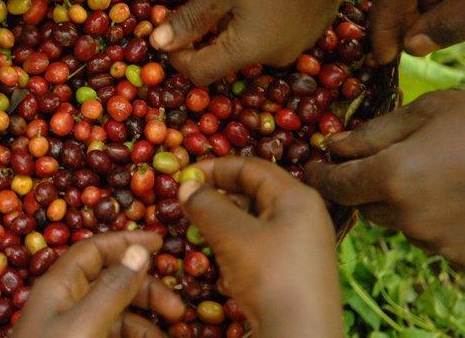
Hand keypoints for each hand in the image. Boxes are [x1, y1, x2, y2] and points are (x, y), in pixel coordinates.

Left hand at [13, 231, 184, 337]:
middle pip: (112, 283)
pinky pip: (115, 337)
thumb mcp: (85, 324)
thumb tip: (140, 251)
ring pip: (119, 317)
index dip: (125, 242)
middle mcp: (67, 304)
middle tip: (177, 311)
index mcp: (60, 286)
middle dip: (147, 292)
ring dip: (147, 325)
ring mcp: (74, 330)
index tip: (160, 243)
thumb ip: (113, 289)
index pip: (93, 250)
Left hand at [150, 0, 349, 84]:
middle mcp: (275, 59)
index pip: (200, 73)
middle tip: (199, 6)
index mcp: (249, 52)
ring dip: (230, 29)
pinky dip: (255, 22)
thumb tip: (158, 44)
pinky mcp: (310, 32)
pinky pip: (271, 36)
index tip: (169, 33)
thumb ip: (189, 20)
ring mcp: (297, 47)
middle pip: (225, 61)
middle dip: (204, 39)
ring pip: (248, 47)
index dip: (178, 57)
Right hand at [179, 157, 342, 336]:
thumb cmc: (271, 276)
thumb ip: (206, 205)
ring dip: (223, 225)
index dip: (214, 168)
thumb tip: (186, 186)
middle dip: (217, 197)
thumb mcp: (232, 235)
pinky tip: (223, 267)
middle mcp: (303, 215)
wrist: (301, 336)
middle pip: (253, 191)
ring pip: (254, 221)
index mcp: (296, 196)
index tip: (184, 177)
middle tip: (189, 207)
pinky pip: (259, 246)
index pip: (250, 166)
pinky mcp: (294, 269)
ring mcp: (301, 244)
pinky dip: (236, 248)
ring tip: (202, 236)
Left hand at [305, 89, 464, 263]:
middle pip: (364, 205)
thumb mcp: (427, 110)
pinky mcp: (458, 253)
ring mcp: (435, 239)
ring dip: (400, 201)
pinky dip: (430, 217)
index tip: (315, 167)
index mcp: (393, 176)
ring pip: (396, 220)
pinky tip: (453, 192)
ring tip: (432, 173)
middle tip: (386, 161)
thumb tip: (332, 146)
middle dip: (366, 184)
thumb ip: (373, 132)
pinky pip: (427, 235)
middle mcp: (407, 215)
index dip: (320, 175)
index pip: (335, 185)